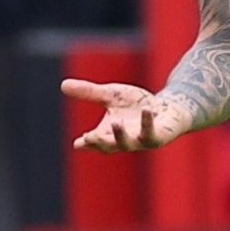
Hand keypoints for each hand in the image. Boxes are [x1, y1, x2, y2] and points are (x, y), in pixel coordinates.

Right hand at [62, 79, 193, 151]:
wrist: (166, 109)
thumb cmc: (135, 105)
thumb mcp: (111, 96)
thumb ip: (90, 93)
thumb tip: (63, 85)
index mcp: (107, 134)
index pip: (93, 142)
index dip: (86, 144)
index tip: (79, 143)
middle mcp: (122, 141)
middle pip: (109, 145)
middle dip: (100, 141)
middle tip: (90, 137)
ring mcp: (140, 141)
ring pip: (129, 143)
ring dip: (121, 134)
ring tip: (115, 123)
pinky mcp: (157, 137)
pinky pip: (152, 132)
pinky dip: (148, 121)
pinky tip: (146, 109)